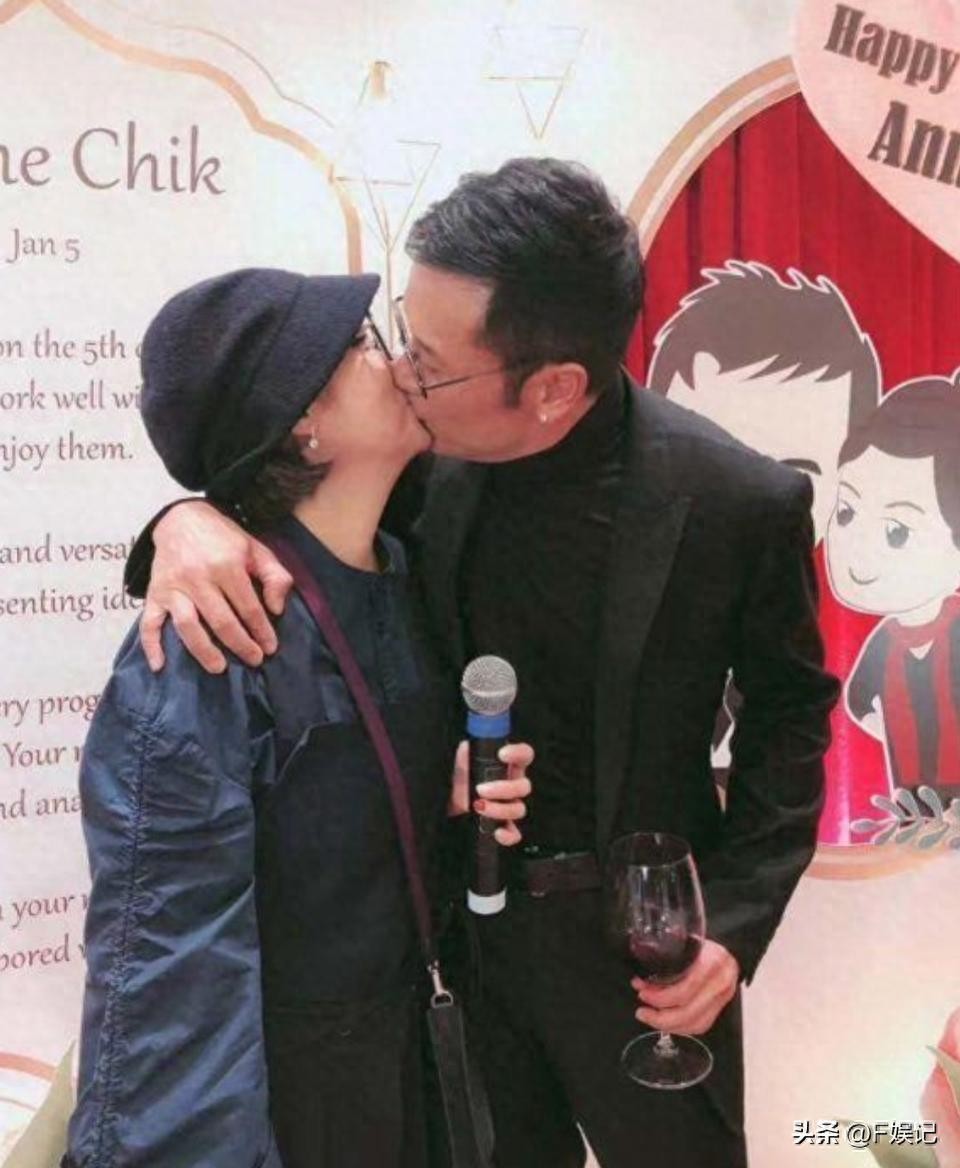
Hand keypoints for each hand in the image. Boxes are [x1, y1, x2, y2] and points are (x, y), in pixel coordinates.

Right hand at [140, 501, 292, 673]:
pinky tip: (159, 666)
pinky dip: (151, 645)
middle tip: (253, 660)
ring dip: (203, 651)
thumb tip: (277, 609)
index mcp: (226, 565)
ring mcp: (173, 586)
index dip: (261, 630)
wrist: (182, 518)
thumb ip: (275, 577)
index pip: (248, 607)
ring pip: (187, 626)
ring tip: (219, 668)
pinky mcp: (154, 593)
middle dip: (240, 645)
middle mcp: (198, 577)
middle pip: (221, 621)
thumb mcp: (257, 549)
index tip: (270, 648)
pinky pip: (149, 622)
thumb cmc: (224, 539)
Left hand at [448, 740, 533, 846]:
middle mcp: (511, 787)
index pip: (524, 755)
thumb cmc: (455, 787)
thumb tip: (466, 746)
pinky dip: (509, 835)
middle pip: (524, 786)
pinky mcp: (503, 828)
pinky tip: (497, 832)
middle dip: (503, 788)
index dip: (519, 753)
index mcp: (505, 768)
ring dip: (500, 809)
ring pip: (520, 809)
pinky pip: (515, 834)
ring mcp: (509, 808)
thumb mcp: (458, 769)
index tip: (502, 754)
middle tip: (481, 789)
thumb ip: (464, 757)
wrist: (444, 812)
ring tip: (478, 807)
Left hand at [632, 939, 738, 1035]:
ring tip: (650, 1018)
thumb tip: (641, 978)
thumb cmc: (704, 946)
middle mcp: (719, 983)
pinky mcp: (721, 1008)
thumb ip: (668, 958)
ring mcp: (722, 998)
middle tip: (643, 1011)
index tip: (643, 992)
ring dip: (669, 1025)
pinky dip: (682, 1028)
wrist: (728, 951)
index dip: (661, 997)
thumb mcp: (687, 943)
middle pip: (689, 1011)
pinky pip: (702, 1025)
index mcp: (710, 963)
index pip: (685, 989)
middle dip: (660, 1016)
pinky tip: (668, 1023)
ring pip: (695, 1023)